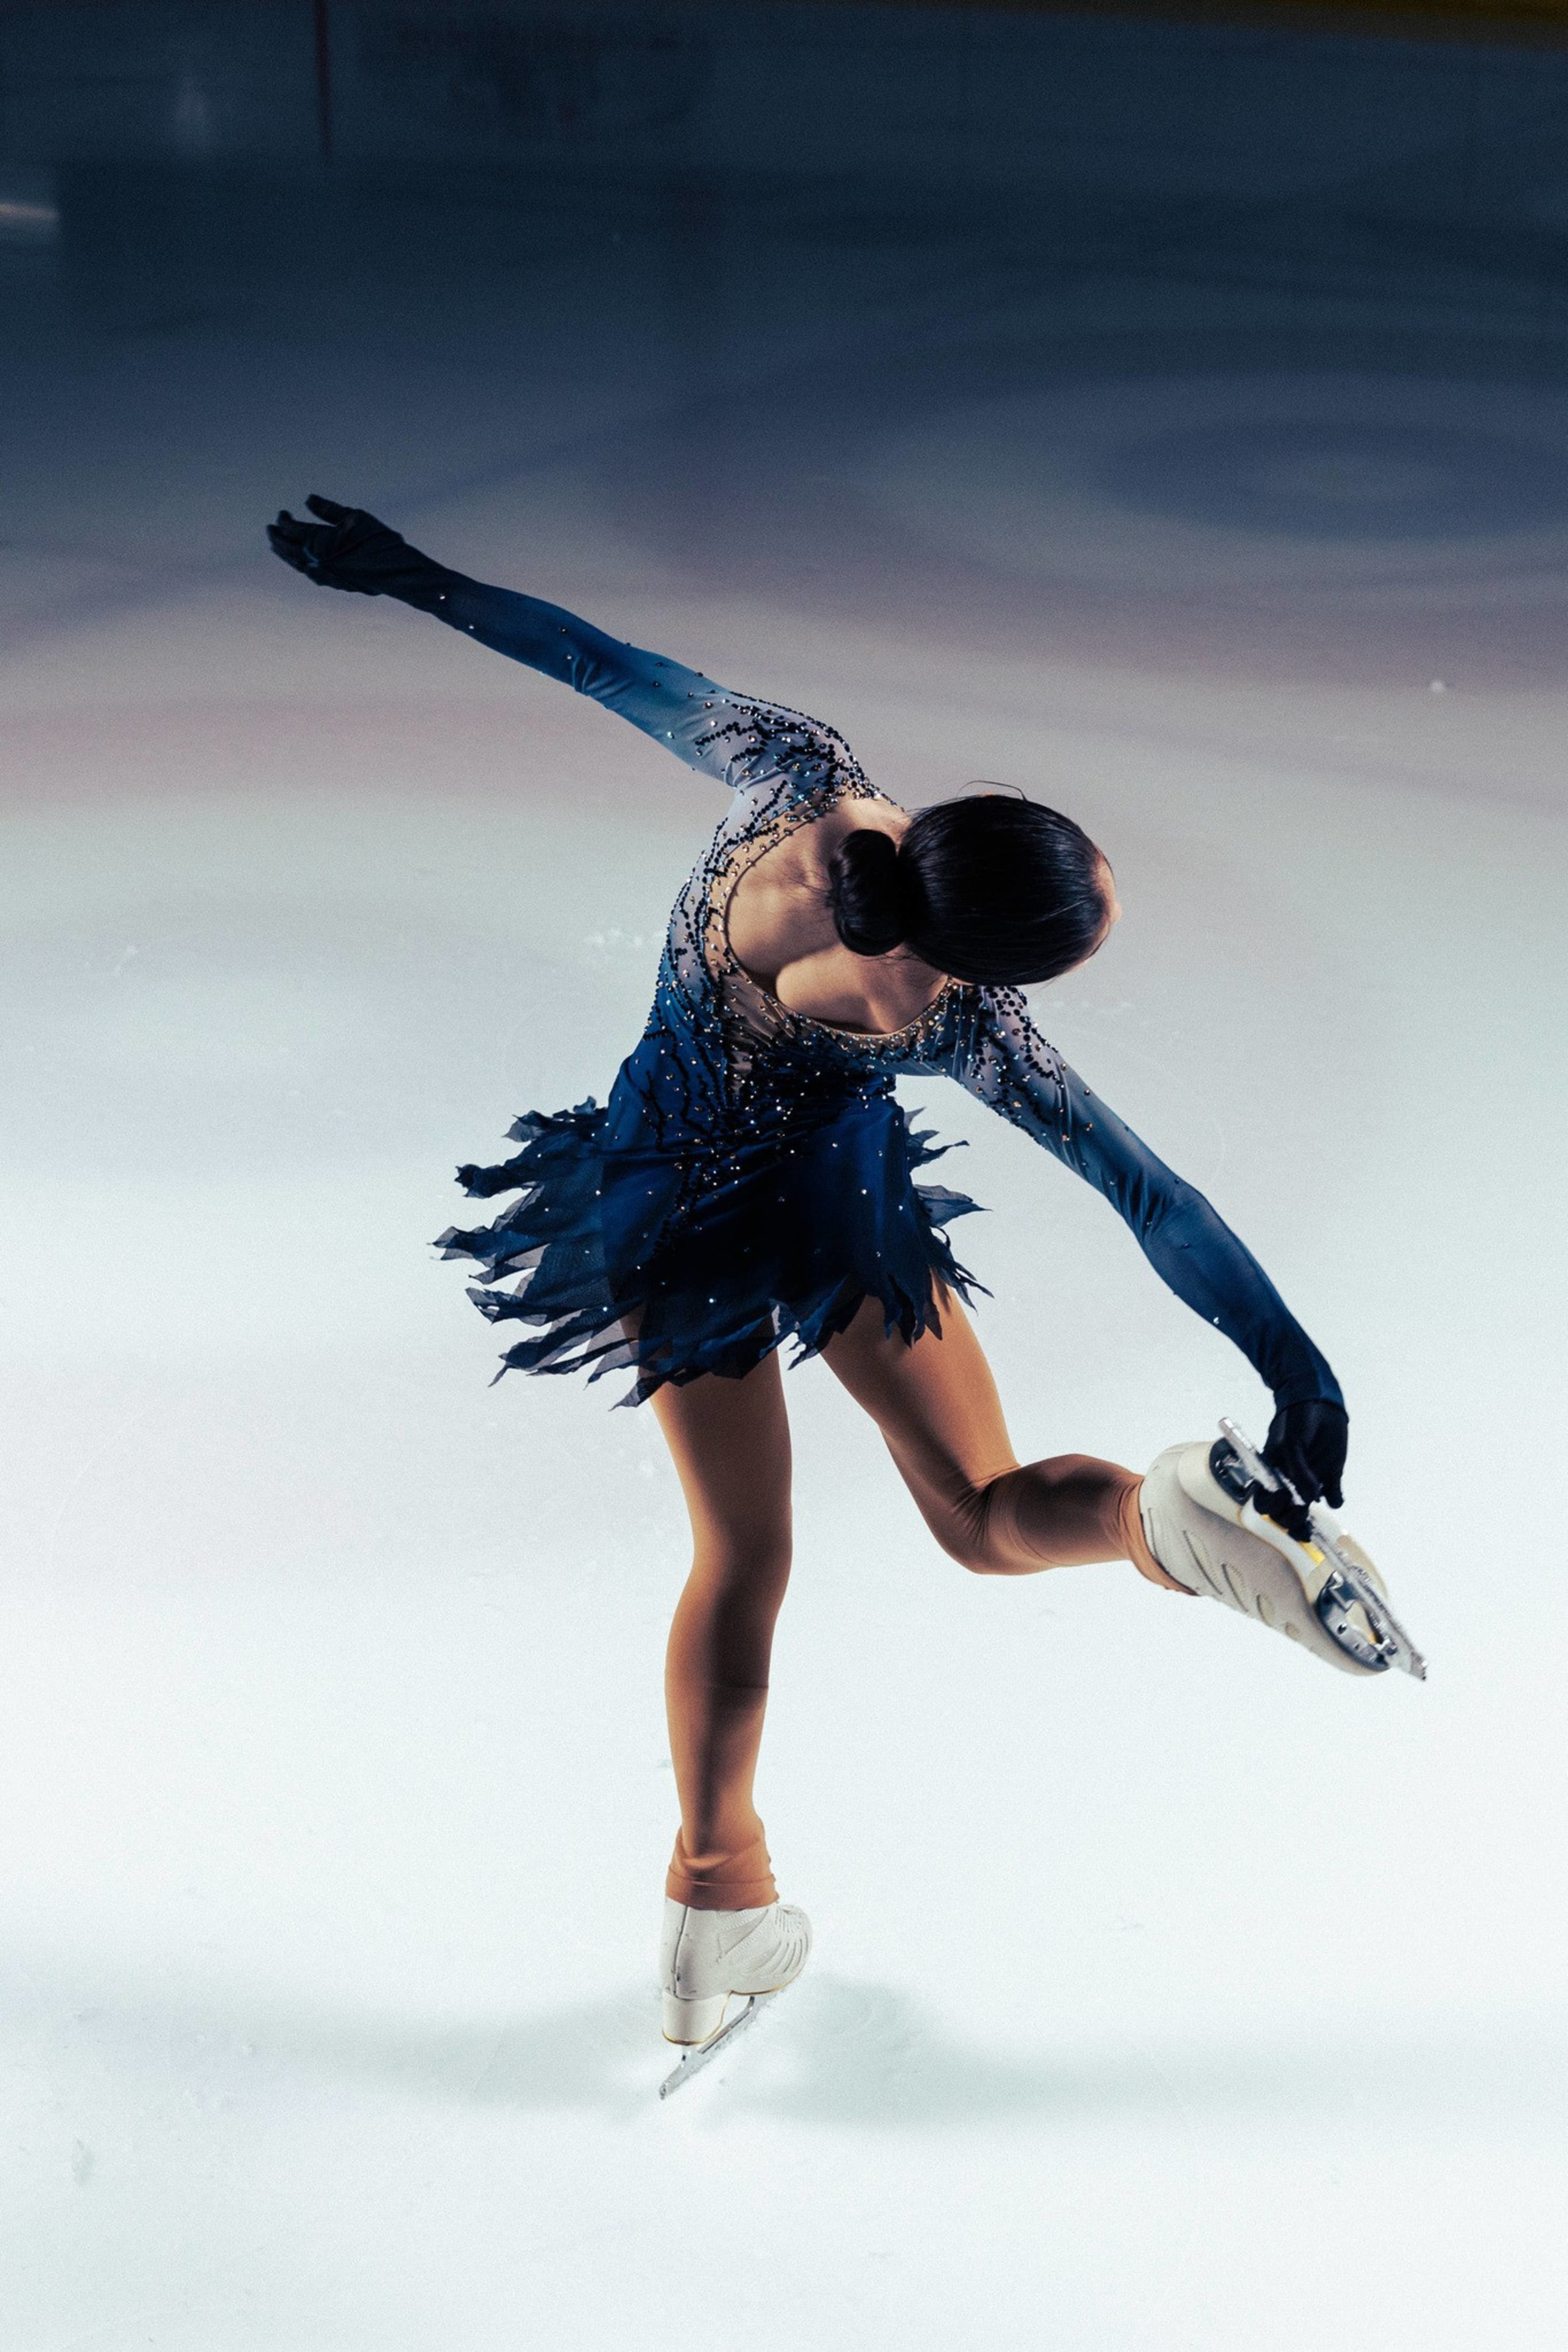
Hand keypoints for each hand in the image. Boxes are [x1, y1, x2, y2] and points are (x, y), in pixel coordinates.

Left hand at [266, 493, 422, 594]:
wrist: (394, 571)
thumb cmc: (377, 539)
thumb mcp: (354, 516)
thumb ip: (329, 509)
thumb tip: (308, 499)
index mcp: (319, 539)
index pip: (291, 528)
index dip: (283, 520)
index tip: (283, 513)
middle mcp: (316, 558)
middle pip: (287, 548)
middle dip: (276, 538)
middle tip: (270, 529)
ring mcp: (323, 573)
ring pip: (295, 563)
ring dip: (284, 553)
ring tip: (276, 546)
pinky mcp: (332, 582)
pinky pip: (308, 573)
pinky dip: (299, 565)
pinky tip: (299, 562)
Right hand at [1258, 1399, 1347, 1537]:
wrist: (1319, 1401)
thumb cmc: (1295, 1419)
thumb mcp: (1291, 1442)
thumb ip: (1299, 1471)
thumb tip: (1310, 1499)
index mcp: (1272, 1475)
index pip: (1266, 1501)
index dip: (1273, 1508)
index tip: (1283, 1500)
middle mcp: (1289, 1482)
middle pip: (1285, 1512)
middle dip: (1291, 1519)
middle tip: (1301, 1513)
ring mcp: (1311, 1481)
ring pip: (1307, 1510)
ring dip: (1310, 1520)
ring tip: (1313, 1524)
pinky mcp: (1331, 1476)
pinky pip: (1333, 1496)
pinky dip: (1335, 1500)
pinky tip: (1336, 1497)